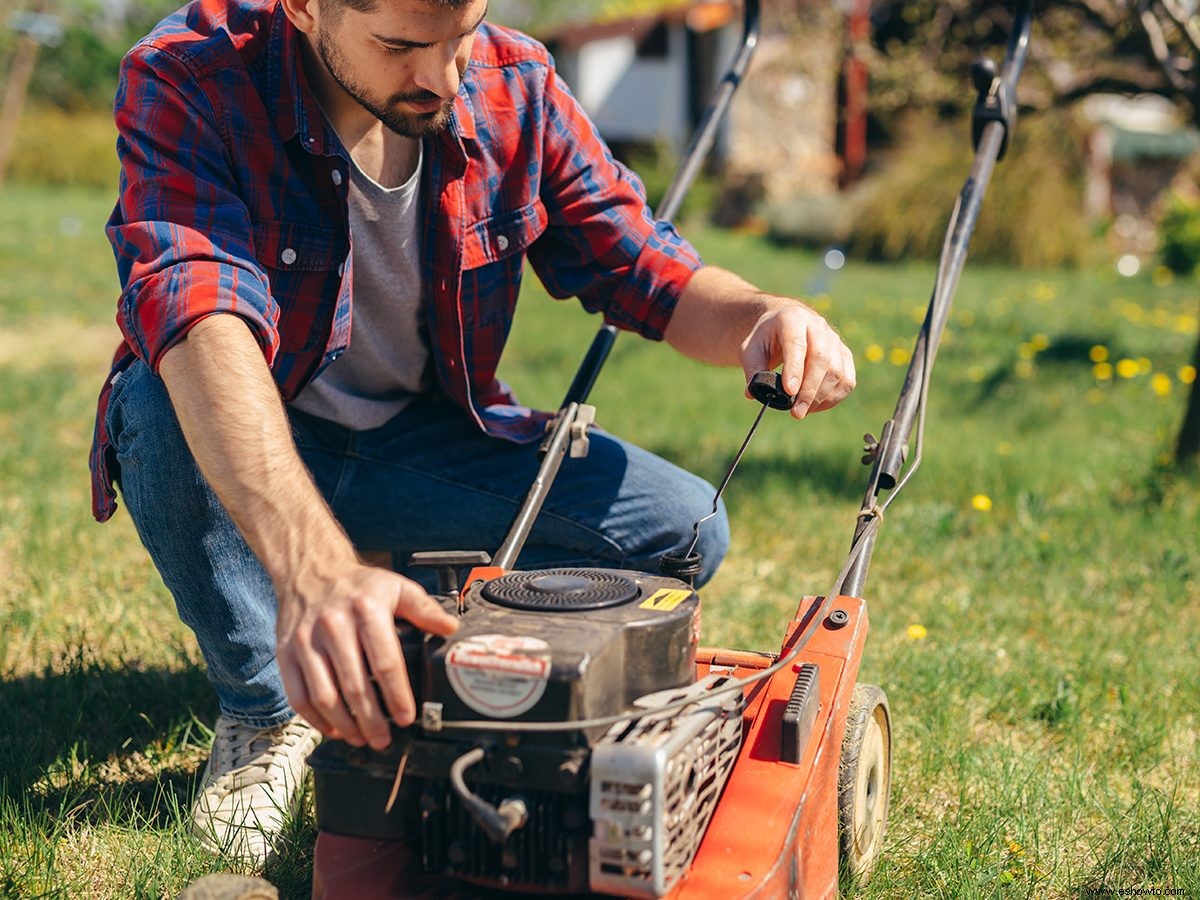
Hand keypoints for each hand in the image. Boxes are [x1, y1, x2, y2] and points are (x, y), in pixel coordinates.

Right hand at [276, 562, 458, 748]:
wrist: (310, 570)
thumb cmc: (357, 585)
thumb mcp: (395, 587)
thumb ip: (424, 609)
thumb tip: (451, 628)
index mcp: (366, 611)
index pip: (385, 662)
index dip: (396, 696)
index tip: (406, 717)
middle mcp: (333, 627)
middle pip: (355, 686)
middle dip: (371, 720)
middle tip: (384, 740)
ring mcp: (306, 643)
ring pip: (325, 696)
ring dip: (344, 725)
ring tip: (361, 739)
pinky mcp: (286, 654)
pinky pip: (298, 696)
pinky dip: (315, 719)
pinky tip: (333, 728)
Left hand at [740, 298, 855, 418]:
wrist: (784, 321)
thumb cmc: (766, 338)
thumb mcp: (751, 349)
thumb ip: (753, 370)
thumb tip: (753, 394)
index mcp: (792, 319)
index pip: (797, 344)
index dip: (795, 369)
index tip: (789, 391)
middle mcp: (817, 326)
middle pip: (821, 359)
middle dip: (809, 390)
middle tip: (796, 412)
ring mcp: (834, 339)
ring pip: (837, 371)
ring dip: (821, 397)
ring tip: (802, 410)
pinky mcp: (844, 354)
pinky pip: (847, 379)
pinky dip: (834, 397)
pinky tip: (816, 406)